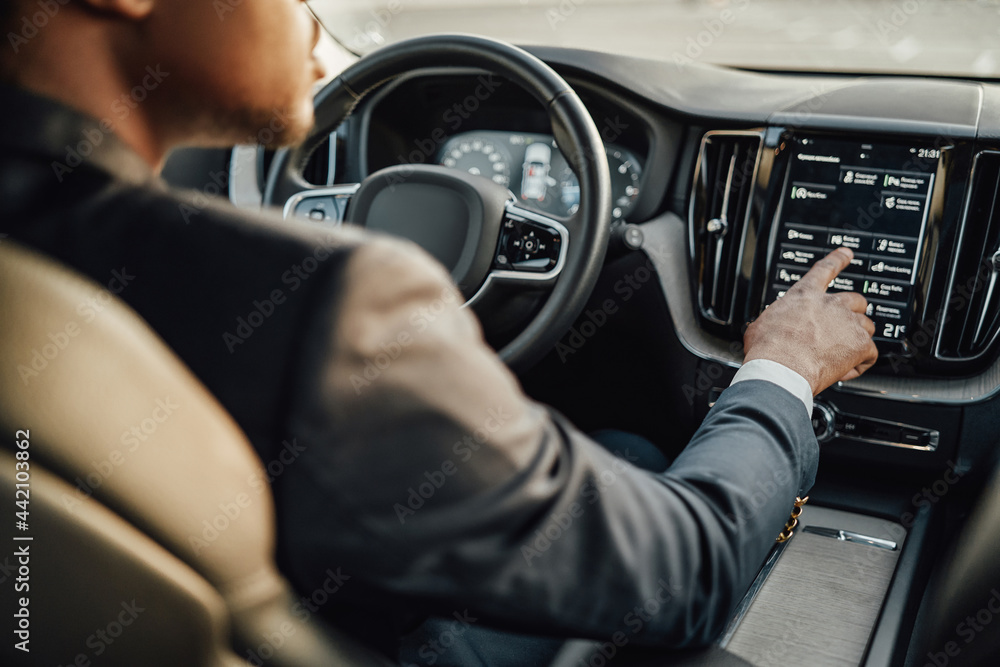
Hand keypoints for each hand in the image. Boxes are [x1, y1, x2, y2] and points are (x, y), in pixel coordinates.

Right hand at [743, 247, 877, 395]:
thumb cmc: (768, 348)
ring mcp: (848, 323)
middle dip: (852, 312)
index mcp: (805, 296)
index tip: (846, 253)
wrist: (781, 368)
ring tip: (843, 353)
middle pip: (855, 300)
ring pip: (867, 326)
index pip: (825, 269)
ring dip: (858, 338)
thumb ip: (775, 319)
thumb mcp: (762, 324)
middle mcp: (830, 304)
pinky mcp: (860, 344)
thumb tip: (768, 327)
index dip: (838, 259)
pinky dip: (860, 363)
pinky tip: (846, 370)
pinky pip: (870, 353)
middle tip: (843, 326)